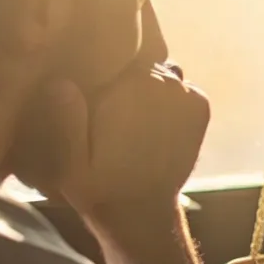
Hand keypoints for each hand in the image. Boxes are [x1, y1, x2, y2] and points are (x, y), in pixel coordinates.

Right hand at [18, 1, 208, 219]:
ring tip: (131, 118)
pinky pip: (182, 88)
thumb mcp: (68, 161)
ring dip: (149, 89)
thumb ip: (66, 121)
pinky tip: (153, 124)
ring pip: (160, 73)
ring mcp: (186, 93)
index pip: (111, 50)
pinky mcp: (201, 105)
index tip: (89, 84)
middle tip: (108, 107)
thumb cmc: (98, 186)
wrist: (142, 214)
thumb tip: (62, 83)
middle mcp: (162, 83)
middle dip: (124, 79)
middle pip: (137, 62)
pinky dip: (172, 100)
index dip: (99, 65)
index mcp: (128, 87)